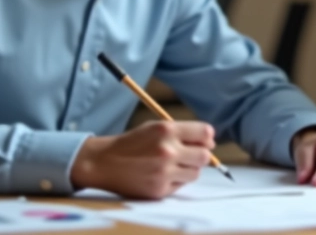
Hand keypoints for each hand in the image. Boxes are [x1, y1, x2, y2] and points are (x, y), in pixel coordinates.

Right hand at [70, 120, 214, 199]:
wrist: (105, 162)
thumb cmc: (133, 143)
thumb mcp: (155, 127)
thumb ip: (182, 132)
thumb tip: (210, 143)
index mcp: (167, 130)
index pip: (205, 133)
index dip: (207, 138)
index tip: (205, 141)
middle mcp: (167, 151)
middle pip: (205, 156)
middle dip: (201, 155)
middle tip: (190, 155)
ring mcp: (164, 172)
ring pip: (196, 173)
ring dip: (189, 169)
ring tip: (174, 165)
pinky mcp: (160, 189)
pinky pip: (181, 185)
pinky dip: (176, 180)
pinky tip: (161, 174)